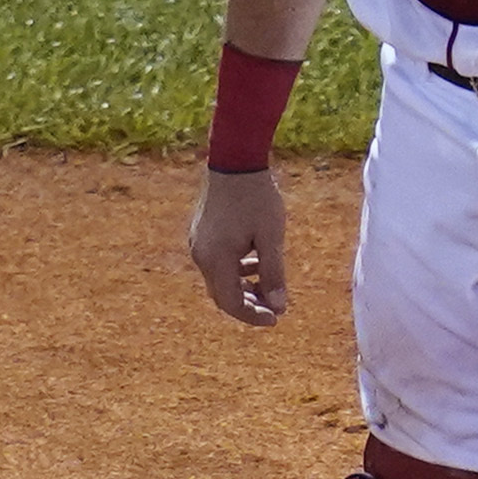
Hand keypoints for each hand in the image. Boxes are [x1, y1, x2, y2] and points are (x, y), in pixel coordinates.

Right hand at [191, 168, 290, 325]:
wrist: (234, 161)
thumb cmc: (256, 198)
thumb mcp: (271, 237)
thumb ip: (274, 274)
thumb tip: (280, 307)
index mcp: (216, 259)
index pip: (231, 303)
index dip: (254, 315)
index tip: (277, 317)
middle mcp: (201, 255)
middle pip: (222, 295)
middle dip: (249, 304)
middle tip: (275, 306)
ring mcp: (197, 243)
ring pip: (219, 279)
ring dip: (243, 287)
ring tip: (269, 283)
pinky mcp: (200, 233)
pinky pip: (216, 263)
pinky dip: (235, 270)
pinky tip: (255, 261)